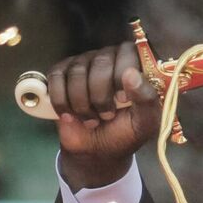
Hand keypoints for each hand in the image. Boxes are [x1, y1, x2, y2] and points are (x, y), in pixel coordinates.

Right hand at [46, 41, 163, 189]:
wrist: (95, 150)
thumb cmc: (124, 132)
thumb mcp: (145, 122)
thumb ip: (147, 98)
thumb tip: (131, 73)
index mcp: (133, 65)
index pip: (128, 52)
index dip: (122, 74)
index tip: (122, 99)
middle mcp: (108, 58)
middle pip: (100, 62)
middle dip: (101, 95)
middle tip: (106, 116)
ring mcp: (83, 64)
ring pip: (77, 72)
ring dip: (82, 103)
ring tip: (91, 120)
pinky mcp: (60, 75)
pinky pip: (56, 78)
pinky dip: (61, 101)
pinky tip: (70, 115)